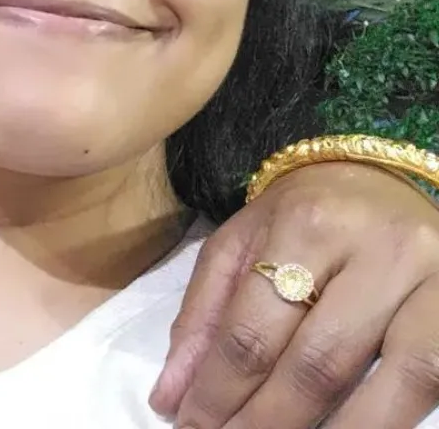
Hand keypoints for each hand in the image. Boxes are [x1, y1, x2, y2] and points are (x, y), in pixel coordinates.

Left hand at [150, 162, 438, 428]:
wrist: (380, 177)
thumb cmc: (301, 215)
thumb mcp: (239, 243)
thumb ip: (201, 317)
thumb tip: (169, 397)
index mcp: (310, 225)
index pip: (255, 330)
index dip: (218, 391)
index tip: (189, 424)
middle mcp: (382, 251)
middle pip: (319, 364)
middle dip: (266, 422)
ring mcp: (438, 282)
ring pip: (397, 382)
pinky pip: (438, 381)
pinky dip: (392, 421)